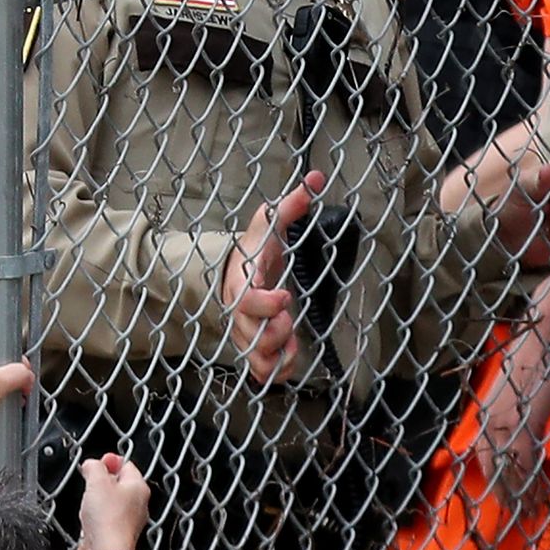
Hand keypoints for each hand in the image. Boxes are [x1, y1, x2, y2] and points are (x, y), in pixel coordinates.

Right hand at [76, 453, 149, 549]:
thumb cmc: (108, 519)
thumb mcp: (97, 482)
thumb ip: (94, 467)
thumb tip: (91, 463)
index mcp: (139, 486)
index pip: (126, 464)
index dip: (110, 461)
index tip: (97, 463)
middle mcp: (138, 502)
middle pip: (118, 483)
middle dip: (101, 482)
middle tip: (91, 482)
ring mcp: (129, 519)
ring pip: (110, 502)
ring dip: (96, 501)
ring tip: (89, 504)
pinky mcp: (117, 532)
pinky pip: (105, 518)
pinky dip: (95, 517)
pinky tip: (89, 520)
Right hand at [223, 171, 322, 383]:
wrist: (233, 270)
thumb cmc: (255, 248)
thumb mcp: (269, 224)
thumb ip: (291, 205)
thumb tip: (316, 177)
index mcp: (242, 280)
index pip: (245, 297)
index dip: (264, 302)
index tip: (286, 297)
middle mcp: (239, 309)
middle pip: (246, 331)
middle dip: (270, 332)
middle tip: (290, 322)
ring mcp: (244, 330)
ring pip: (252, 355)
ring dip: (273, 355)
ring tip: (293, 346)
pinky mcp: (252, 345)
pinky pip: (258, 369)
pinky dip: (274, 372)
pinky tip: (291, 362)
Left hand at [471, 329, 549, 503]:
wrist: (545, 336)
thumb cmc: (538, 353)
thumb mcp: (519, 385)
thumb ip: (518, 409)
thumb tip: (525, 422)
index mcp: (487, 409)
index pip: (485, 454)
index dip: (493, 476)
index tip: (500, 491)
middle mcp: (490, 419)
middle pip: (493, 467)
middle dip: (504, 491)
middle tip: (514, 510)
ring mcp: (507, 424)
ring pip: (510, 470)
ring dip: (522, 492)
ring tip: (532, 509)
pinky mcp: (526, 426)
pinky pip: (527, 465)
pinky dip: (535, 483)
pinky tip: (542, 495)